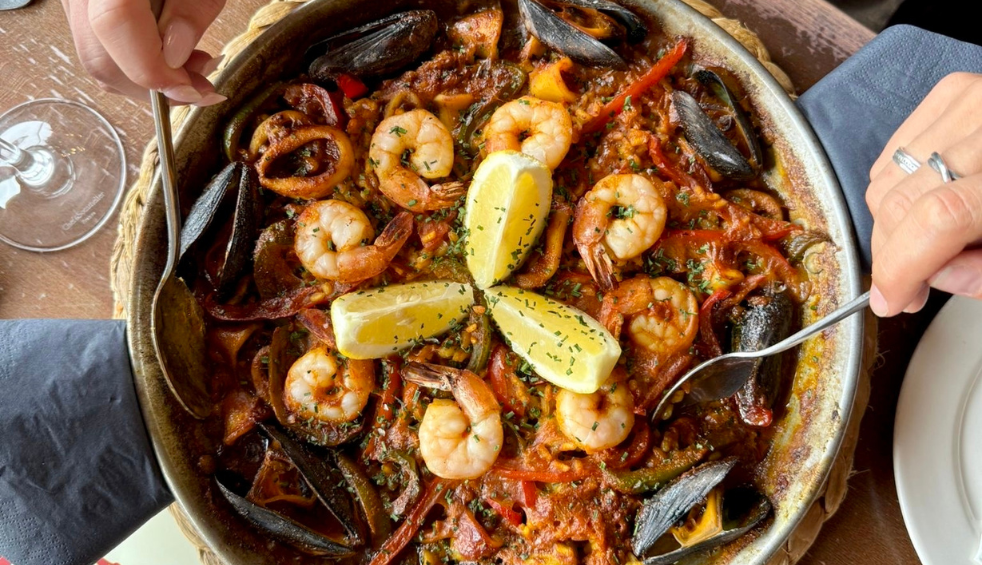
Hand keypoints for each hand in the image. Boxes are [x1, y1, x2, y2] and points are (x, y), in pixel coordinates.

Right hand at [62, 0, 226, 104]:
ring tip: (192, 66)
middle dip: (154, 86)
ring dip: (146, 79)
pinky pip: (98, 43)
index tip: (193, 91)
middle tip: (200, 86)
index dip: (154, 71)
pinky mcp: (81, 2)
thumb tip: (173, 59)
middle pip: (100, 55)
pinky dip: (134, 61)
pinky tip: (169, 52)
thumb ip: (191, 11)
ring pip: (96, 56)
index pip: (114, 26)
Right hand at [865, 72, 981, 315]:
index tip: (889, 299)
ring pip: (885, 182)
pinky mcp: (950, 95)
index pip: (938, 218)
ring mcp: (968, 102)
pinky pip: (893, 155)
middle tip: (910, 283)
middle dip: (892, 254)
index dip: (901, 267)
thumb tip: (927, 278)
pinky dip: (897, 189)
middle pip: (900, 201)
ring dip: (893, 224)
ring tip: (930, 239)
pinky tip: (927, 202)